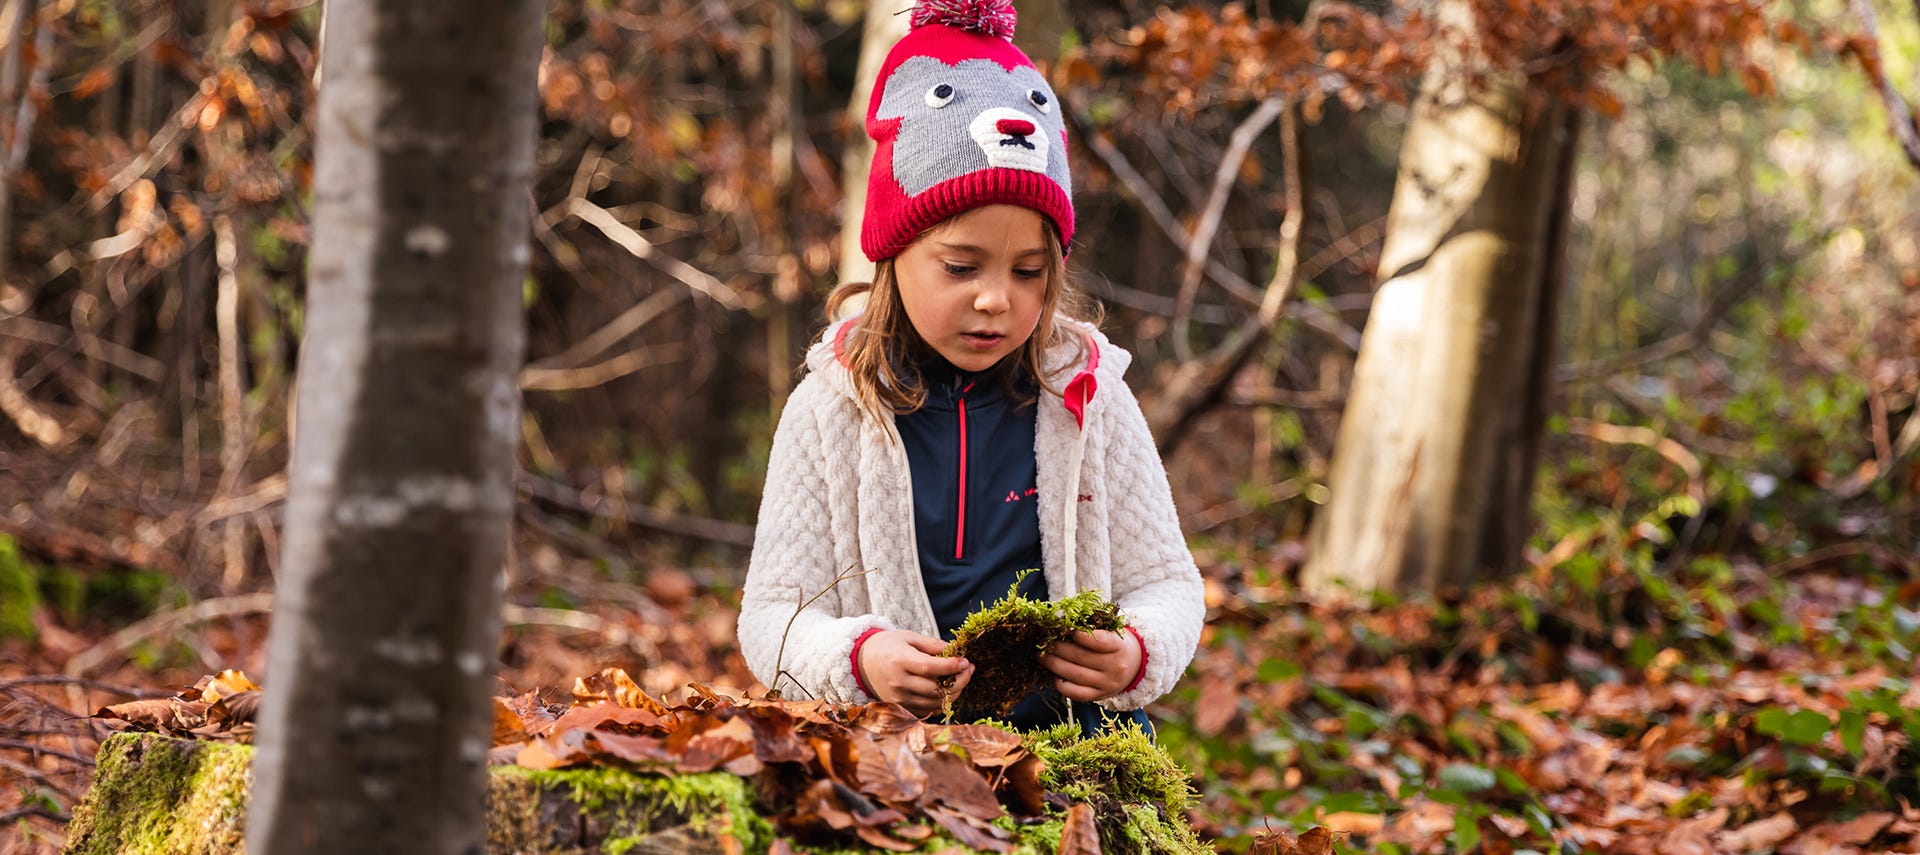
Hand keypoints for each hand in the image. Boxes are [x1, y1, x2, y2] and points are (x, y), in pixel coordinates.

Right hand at [857, 630, 973, 715]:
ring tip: (961, 678)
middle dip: (960, 681)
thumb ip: (932, 645)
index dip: (951, 667)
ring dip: (954, 693)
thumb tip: (956, 652)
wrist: (862, 662)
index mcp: (901, 661)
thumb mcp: (908, 637)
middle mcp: (899, 682)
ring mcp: (900, 698)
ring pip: (935, 703)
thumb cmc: (888, 646)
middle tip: (969, 669)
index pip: (930, 668)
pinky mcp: (901, 707)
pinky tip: (947, 689)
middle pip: (936, 689)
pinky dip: (942, 701)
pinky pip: (928, 710)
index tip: (966, 661)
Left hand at [1041, 629, 1141, 701]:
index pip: (1102, 642)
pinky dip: (1061, 685)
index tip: (1070, 630)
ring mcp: (1107, 684)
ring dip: (1054, 665)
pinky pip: (1076, 693)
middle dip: (1058, 649)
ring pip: (1075, 675)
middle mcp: (1115, 667)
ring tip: (1042, 656)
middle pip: (1081, 657)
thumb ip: (1093, 628)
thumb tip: (1062, 623)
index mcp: (1119, 647)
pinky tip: (1053, 675)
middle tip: (1044, 642)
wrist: (1134, 666)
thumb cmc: (1116, 644)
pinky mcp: (1098, 696)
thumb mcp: (1112, 632)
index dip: (1084, 637)